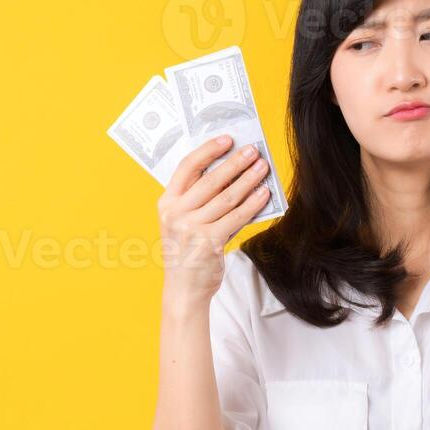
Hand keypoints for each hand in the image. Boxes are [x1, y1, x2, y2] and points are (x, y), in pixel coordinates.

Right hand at [158, 136, 270, 309]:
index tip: (227, 140)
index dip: (208, 150)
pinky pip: (237, 217)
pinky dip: (253, 204)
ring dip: (248, 180)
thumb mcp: (183, 222)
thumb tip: (233, 174)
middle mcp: (176, 214)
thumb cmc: (187, 252)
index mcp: (166, 203)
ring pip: (227, 197)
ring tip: (262, 169)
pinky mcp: (209, 242)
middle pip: (211, 180)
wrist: (184, 289)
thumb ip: (200, 200)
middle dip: (235, 163)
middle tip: (253, 152)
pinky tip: (263, 194)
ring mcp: (191, 228)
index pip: (187, 167)